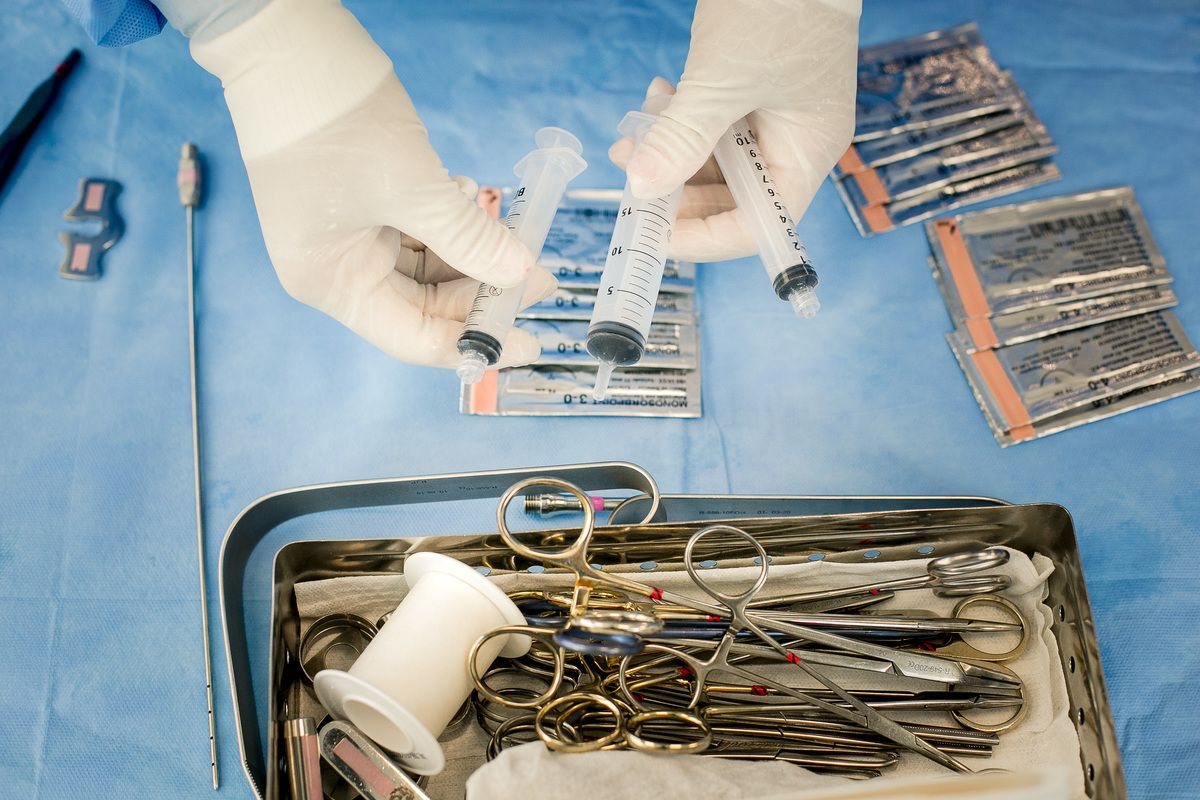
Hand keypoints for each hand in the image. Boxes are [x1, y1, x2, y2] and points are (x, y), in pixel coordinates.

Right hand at [187, 0, 554, 367]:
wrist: (286, 42)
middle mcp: (334, 268)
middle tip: (540, 276)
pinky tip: (470, 195)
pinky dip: (450, 222)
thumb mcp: (413, 188)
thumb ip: (471, 238)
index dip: (476, 344)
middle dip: (483, 291)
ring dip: (471, 251)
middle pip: (424, 304)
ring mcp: (346, 235)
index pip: (414, 338)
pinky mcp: (359, 203)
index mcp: (331, 282)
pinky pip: (417, 231)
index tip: (529, 343)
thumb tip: (520, 273)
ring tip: (514, 232)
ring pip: (426, 266)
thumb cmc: (332, 119)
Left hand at [609, 0, 859, 262]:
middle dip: (676, 192)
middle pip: (730, 200)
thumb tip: (641, 190)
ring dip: (669, 154)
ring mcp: (772, 119)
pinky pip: (710, 128)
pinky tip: (656, 101)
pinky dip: (678, 123)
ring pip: (712, 163)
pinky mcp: (750, 95)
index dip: (704, 238)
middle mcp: (793, 144)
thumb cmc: (779, 4)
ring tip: (633, 134)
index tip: (654, 234)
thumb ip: (681, 138)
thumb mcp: (722, 79)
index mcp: (806, 153)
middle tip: (630, 175)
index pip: (757, 227)